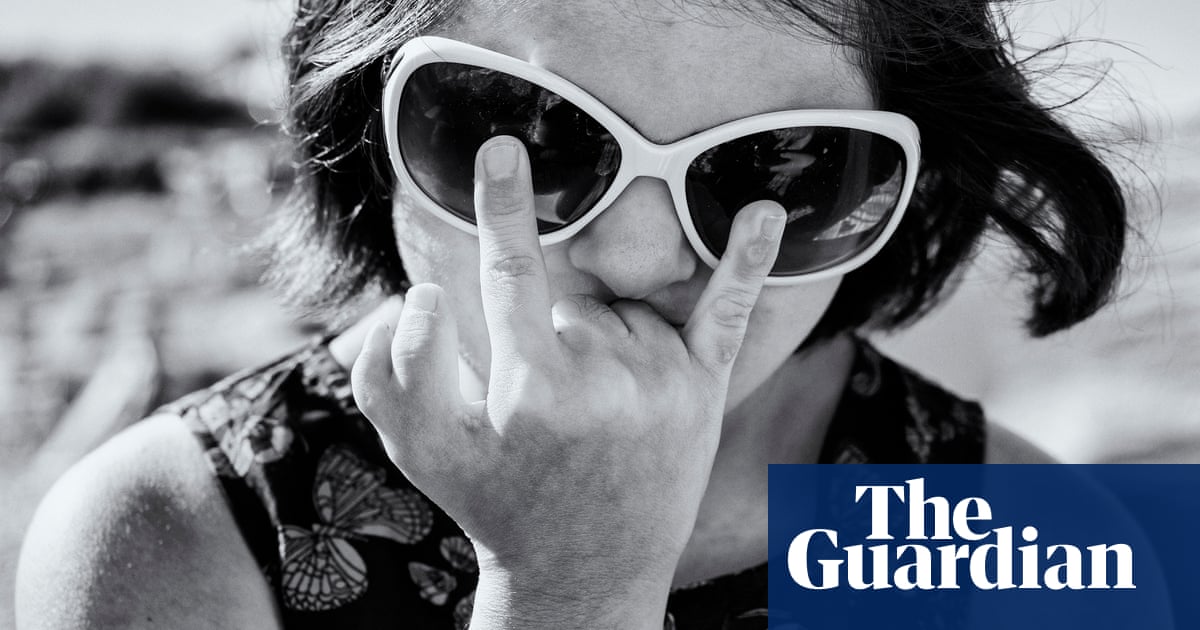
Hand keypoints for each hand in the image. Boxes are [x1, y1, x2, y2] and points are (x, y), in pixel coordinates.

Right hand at [351, 136, 784, 628]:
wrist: (585, 572)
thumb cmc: (496, 501)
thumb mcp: (419, 451)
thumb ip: (389, 372)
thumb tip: (419, 295)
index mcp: (530, 389)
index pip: (509, 271)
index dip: (501, 207)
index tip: (503, 148)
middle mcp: (603, 380)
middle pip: (565, 298)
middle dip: (547, 334)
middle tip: (548, 409)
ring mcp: (660, 382)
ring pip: (618, 310)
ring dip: (600, 341)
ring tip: (593, 415)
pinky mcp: (702, 391)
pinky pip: (727, 314)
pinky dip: (745, 262)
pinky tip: (760, 214)